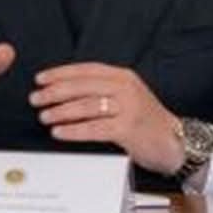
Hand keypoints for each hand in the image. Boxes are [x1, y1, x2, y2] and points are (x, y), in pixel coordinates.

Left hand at [30, 62, 182, 174]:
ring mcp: (129, 108)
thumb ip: (103, 91)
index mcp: (123, 76)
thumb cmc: (146, 122)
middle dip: (55, 92)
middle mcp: (126, 88)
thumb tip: (64, 92)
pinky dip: (73, 130)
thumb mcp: (127, 97)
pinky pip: (94, 128)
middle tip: (36, 98)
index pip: (86, 70)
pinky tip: (59, 132)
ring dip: (61, 111)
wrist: (176, 142)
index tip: (40, 79)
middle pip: (83, 86)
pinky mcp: (128, 129)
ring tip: (44, 116)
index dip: (60, 73)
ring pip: (86, 106)